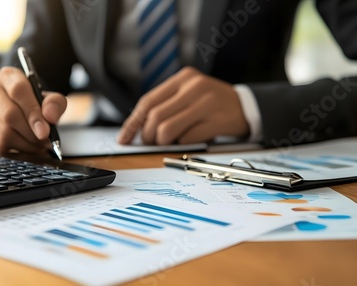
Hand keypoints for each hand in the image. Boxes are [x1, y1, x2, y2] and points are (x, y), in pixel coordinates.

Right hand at [0, 67, 66, 154]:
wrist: (25, 112)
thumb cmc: (38, 104)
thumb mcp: (52, 100)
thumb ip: (55, 104)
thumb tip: (49, 116)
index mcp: (8, 76)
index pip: (18, 91)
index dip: (33, 113)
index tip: (45, 131)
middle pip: (9, 115)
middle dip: (31, 133)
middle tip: (45, 141)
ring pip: (4, 133)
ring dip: (26, 144)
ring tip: (39, 145)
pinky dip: (17, 150)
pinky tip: (27, 147)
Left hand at [118, 67, 248, 144]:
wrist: (246, 107)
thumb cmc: (210, 103)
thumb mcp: (189, 93)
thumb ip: (166, 104)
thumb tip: (137, 129)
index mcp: (183, 78)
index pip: (148, 101)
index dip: (132, 122)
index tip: (124, 138)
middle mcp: (194, 87)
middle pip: (155, 117)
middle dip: (147, 136)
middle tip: (151, 142)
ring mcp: (206, 103)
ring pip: (167, 130)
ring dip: (163, 142)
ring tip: (170, 141)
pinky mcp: (217, 120)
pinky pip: (187, 139)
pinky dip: (183, 143)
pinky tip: (190, 138)